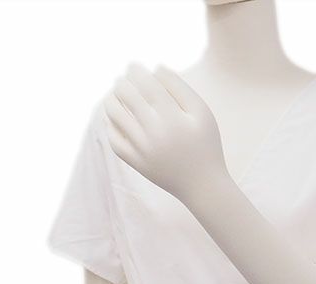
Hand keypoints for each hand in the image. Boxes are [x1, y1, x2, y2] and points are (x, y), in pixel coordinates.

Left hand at [103, 63, 229, 202]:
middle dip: (122, 83)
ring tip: (115, 95)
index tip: (132, 66)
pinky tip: (115, 119)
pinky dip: (111, 126)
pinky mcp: (137, 164)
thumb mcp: (202, 113)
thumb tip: (155, 68)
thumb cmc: (205, 143)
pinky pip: (114, 140)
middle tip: (123, 79)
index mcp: (173, 117)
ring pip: (115, 116)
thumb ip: (180, 88)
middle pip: (127, 96)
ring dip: (111, 100)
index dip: (136, 71)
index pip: (146, 84)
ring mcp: (143, 150)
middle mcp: (155, 133)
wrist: (202, 185)